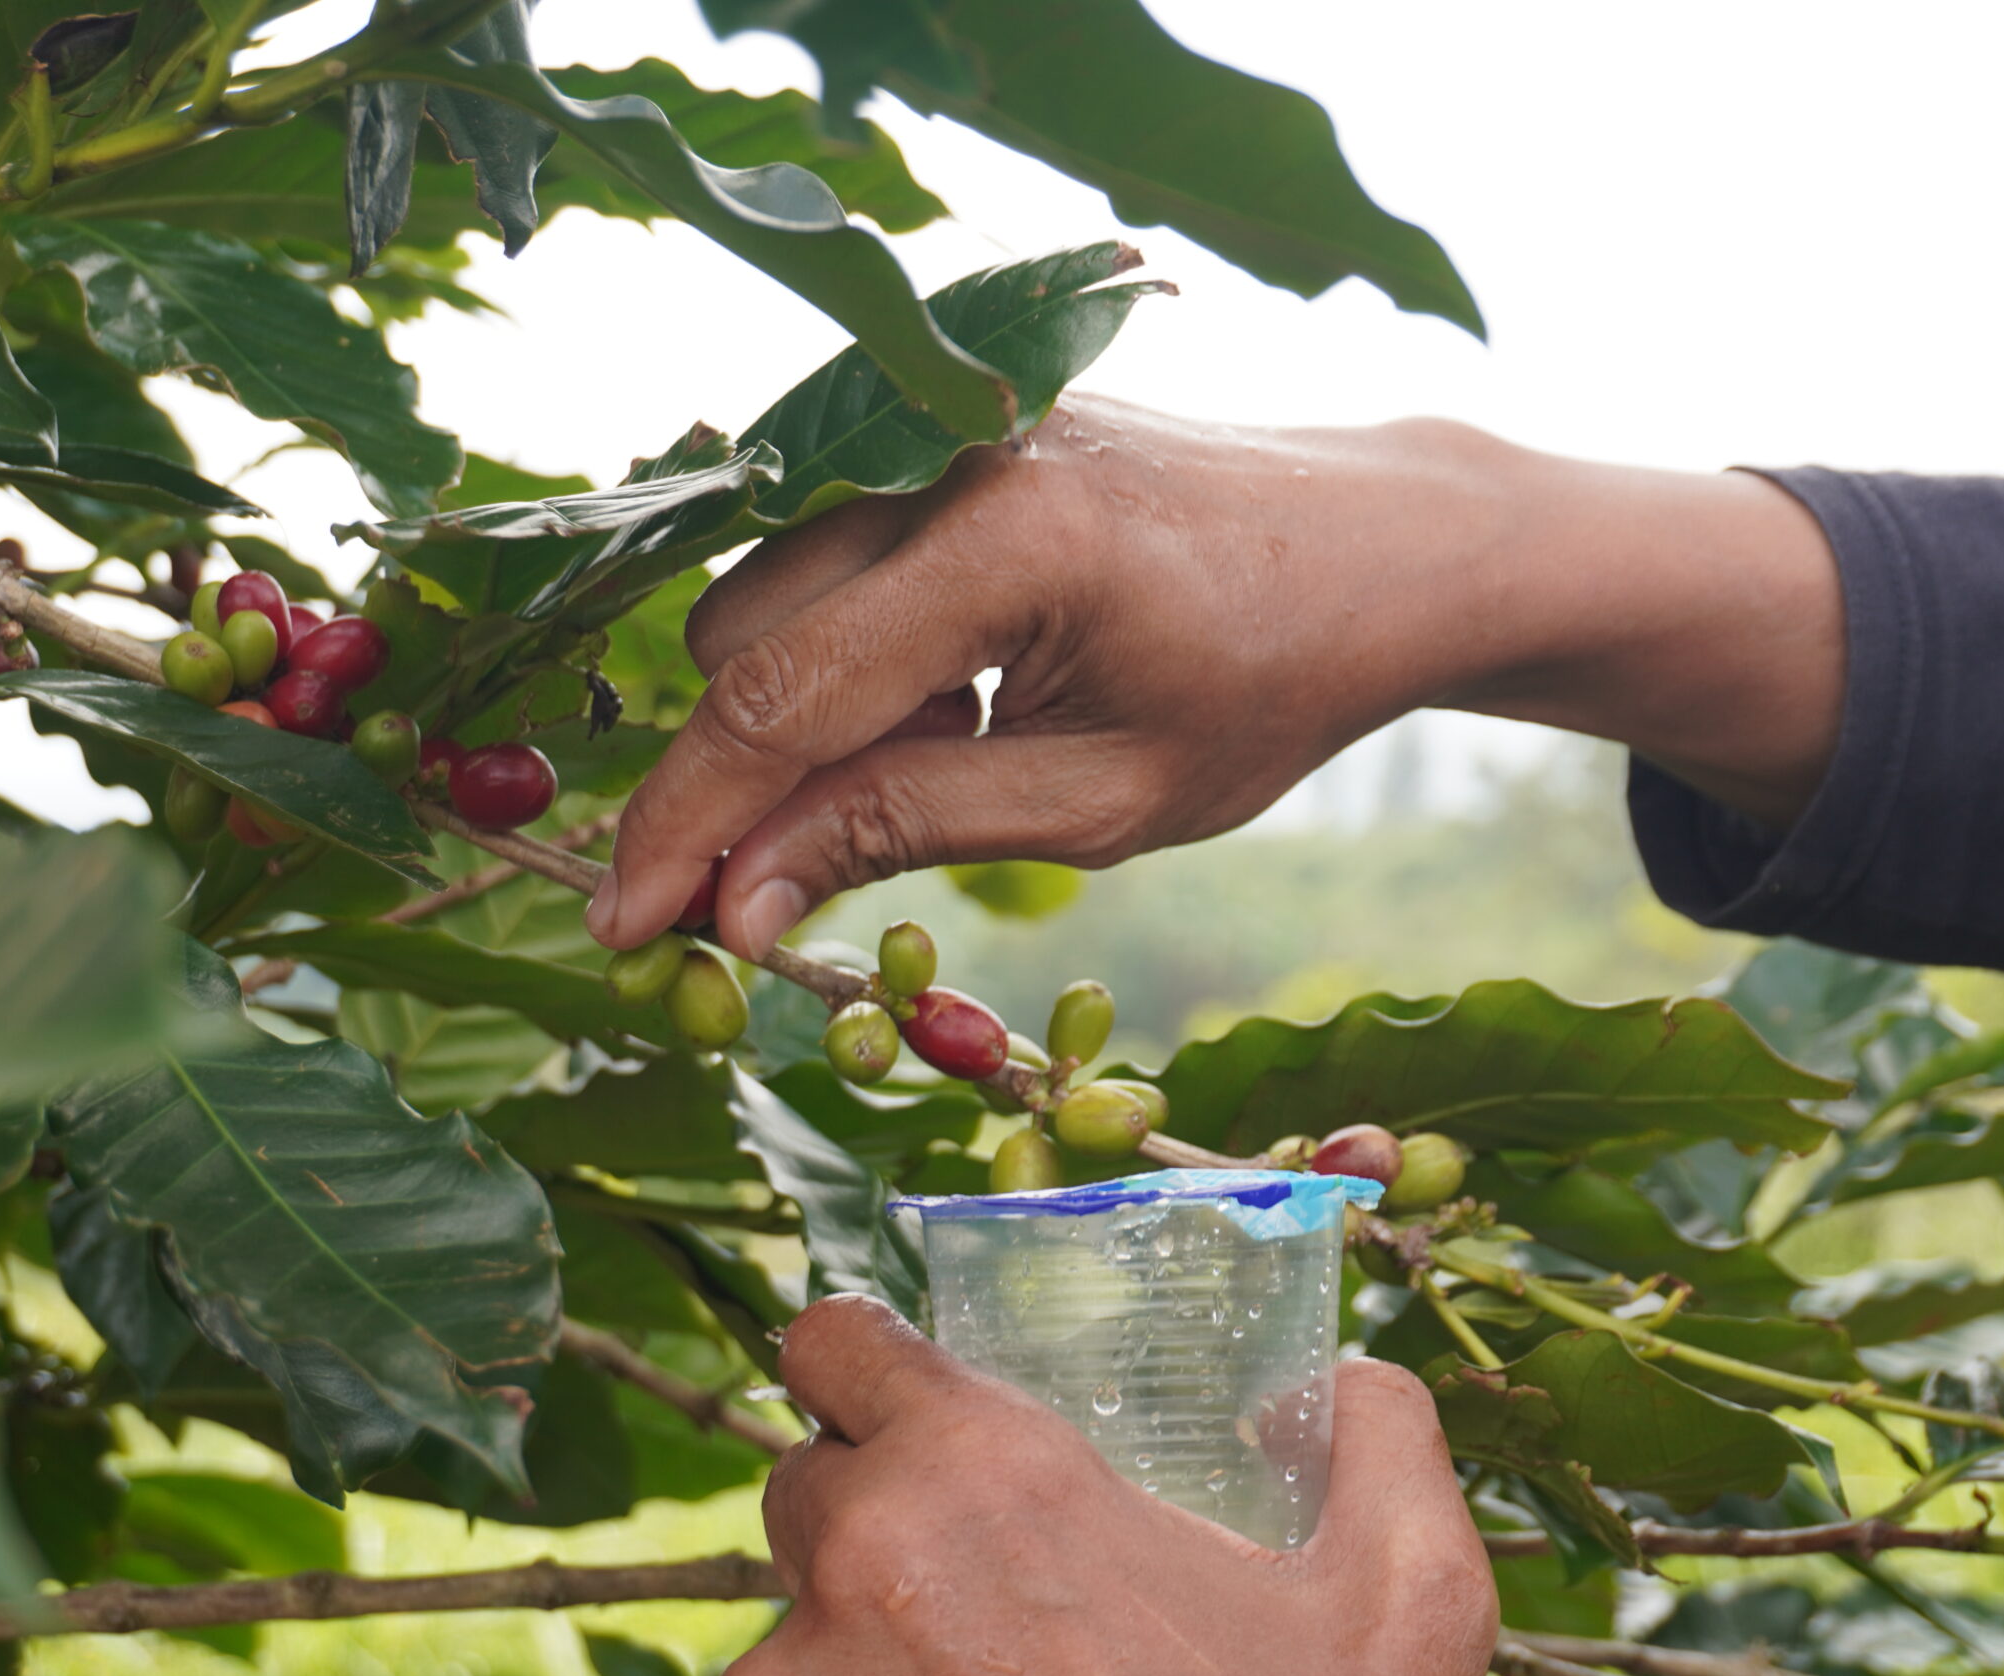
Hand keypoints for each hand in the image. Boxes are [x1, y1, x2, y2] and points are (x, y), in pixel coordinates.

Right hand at [590, 397, 1843, 958]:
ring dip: (810, 706)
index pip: (782, 699)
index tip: (624, 927)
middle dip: (748, 772)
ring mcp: (936, 419)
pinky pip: (821, 549)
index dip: (688, 826)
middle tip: (835, 859)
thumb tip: (733, 901)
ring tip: (962, 741)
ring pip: (764, 591)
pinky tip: (965, 681)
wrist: (1380, 538)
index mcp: (1007, 540)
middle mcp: (945, 448)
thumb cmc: (1274, 681)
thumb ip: (907, 832)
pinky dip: (850, 644)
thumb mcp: (1107, 799)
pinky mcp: (938, 420)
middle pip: (740, 635)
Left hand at [716, 1294, 1497, 1675]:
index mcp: (980, 1472)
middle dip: (878, 1517)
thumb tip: (1340, 1384)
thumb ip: (1383, 1447)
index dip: (870, 1370)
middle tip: (988, 1591)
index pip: (834, 1341)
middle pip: (810, 1485)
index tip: (918, 1416)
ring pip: (795, 1627)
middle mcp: (859, 1562)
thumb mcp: (1408, 1613)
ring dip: (864, 1653)